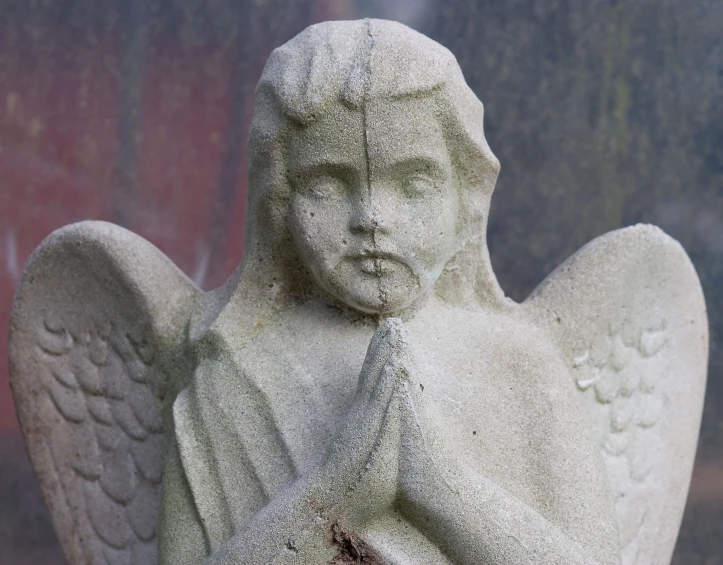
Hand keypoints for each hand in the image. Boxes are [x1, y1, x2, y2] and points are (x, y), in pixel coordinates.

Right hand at [315, 318, 410, 525]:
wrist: (333, 501)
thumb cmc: (354, 486)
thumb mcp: (367, 457)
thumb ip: (375, 441)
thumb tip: (382, 438)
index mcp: (363, 417)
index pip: (372, 380)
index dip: (380, 357)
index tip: (388, 337)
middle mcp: (363, 412)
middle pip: (374, 371)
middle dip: (383, 345)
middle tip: (393, 321)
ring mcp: (365, 418)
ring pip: (378, 379)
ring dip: (387, 354)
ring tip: (396, 330)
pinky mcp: (369, 428)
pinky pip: (381, 400)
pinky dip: (388, 381)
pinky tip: (395, 363)